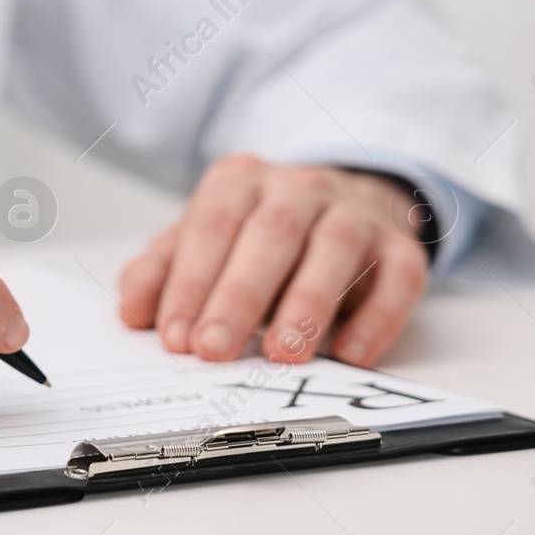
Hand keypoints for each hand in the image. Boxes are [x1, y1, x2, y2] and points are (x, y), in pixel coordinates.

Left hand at [117, 156, 428, 366]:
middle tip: (214, 350)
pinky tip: (350, 355)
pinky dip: (377, 319)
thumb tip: (132, 311)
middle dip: (238, 296)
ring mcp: (354, 213)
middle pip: (269, 235)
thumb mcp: (202, 239)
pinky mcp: (402, 247)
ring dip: (307, 305)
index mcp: (240, 179)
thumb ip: (163, 271)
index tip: (173, 335)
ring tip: (281, 354)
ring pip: (334, 250)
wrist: (345, 199)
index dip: (191, 282)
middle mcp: (299, 187)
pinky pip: (398, 279)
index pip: (210, 227)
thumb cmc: (258, 230)